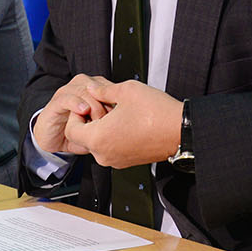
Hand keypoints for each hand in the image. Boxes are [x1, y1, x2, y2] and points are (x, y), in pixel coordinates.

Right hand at [32, 73, 115, 153]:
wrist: (50, 138)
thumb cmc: (74, 132)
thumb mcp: (96, 128)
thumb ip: (110, 122)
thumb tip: (127, 123)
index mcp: (92, 90)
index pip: (109, 88)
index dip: (116, 101)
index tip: (121, 117)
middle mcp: (80, 87)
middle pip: (99, 87)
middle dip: (107, 104)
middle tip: (110, 121)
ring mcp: (67, 93)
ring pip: (85, 91)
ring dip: (94, 106)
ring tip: (97, 121)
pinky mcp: (55, 102)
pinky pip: (68, 98)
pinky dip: (77, 104)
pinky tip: (83, 112)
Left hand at [61, 78, 182, 169]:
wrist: (181, 131)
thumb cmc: (157, 112)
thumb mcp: (126, 91)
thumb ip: (102, 90)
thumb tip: (91, 88)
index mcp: (99, 139)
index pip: (70, 130)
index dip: (75, 115)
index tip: (88, 105)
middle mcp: (104, 154)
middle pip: (83, 138)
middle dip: (90, 121)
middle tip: (105, 106)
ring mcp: (116, 161)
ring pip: (97, 143)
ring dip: (102, 128)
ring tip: (119, 113)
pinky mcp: (126, 162)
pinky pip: (111, 148)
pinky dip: (113, 136)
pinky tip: (127, 123)